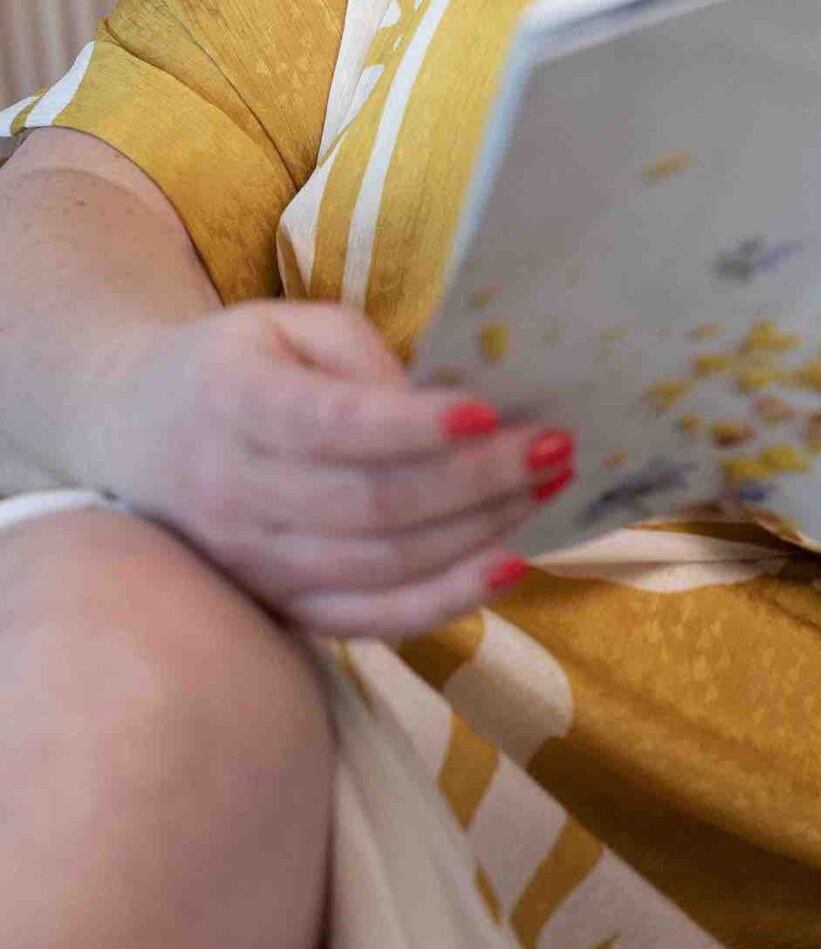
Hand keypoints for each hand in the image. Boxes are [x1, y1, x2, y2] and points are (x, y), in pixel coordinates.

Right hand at [95, 300, 576, 636]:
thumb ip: (364, 360)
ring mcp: (252, 564)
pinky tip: (509, 565)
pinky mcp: (278, 608)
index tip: (488, 410)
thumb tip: (450, 414)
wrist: (136, 430)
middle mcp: (234, 495)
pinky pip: (369, 622)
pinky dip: (444, 601)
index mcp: (233, 403)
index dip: (412, 426)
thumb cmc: (238, 364)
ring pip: (380, 568)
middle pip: (372, 505)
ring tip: (548, 488)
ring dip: (478, 533)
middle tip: (556, 445)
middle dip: (477, 480)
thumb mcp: (290, 326)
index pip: (331, 426)